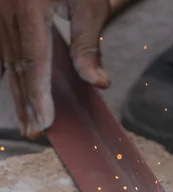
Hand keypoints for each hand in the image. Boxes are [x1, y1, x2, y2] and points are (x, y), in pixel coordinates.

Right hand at [0, 0, 110, 138]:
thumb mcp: (90, 2)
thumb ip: (88, 44)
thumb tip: (99, 83)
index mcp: (29, 7)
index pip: (34, 61)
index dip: (38, 95)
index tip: (45, 123)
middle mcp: (6, 9)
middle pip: (16, 65)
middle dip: (26, 101)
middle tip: (35, 132)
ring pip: (6, 58)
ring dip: (16, 91)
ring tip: (26, 120)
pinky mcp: (0, 10)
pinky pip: (1, 45)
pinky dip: (6, 68)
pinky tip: (9, 85)